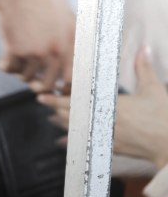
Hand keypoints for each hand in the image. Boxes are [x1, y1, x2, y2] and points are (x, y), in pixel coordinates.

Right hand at [0, 0, 75, 92]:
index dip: (63, 90)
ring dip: (19, 71)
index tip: (55, 91)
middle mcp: (55, 49)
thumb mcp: (67, 18)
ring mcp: (35, 51)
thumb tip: (77, 65)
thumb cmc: (42, 2)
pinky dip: (4, 65)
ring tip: (17, 58)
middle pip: (46, 84)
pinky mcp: (15, 50)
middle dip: (36, 84)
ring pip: (25, 77)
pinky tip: (3, 57)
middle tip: (31, 80)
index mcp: (70, 43)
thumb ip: (73, 41)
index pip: (71, 78)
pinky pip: (8, 69)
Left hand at [38, 47, 167, 161]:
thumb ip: (143, 69)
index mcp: (110, 106)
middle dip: (56, 109)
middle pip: (70, 117)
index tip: (42, 96)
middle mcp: (102, 123)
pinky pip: (84, 145)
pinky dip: (71, 142)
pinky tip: (62, 142)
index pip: (75, 102)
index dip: (55, 100)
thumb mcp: (153, 89)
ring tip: (52, 118)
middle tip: (44, 102)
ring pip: (75, 131)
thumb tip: (143, 48)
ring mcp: (104, 137)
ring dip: (62, 123)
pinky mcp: (109, 148)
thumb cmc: (164, 116)